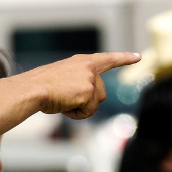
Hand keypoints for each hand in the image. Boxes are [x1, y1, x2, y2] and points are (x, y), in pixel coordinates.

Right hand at [22, 52, 140, 120]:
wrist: (33, 89)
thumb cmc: (40, 86)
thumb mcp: (62, 78)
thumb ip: (78, 82)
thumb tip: (85, 99)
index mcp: (82, 62)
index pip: (107, 59)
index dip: (124, 58)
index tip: (138, 56)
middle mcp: (89, 68)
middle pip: (101, 94)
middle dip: (87, 102)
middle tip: (65, 100)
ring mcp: (90, 79)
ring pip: (96, 104)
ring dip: (81, 109)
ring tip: (63, 102)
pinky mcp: (88, 92)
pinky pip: (88, 112)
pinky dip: (76, 115)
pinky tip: (64, 106)